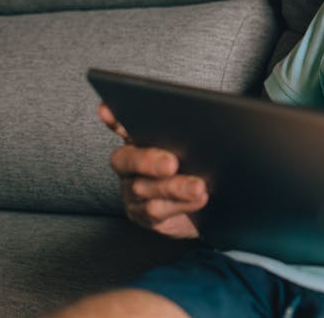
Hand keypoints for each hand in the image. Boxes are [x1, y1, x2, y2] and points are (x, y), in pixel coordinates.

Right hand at [99, 103, 206, 238]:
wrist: (216, 203)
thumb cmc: (204, 165)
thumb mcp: (201, 144)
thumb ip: (193, 132)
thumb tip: (202, 118)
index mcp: (141, 140)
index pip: (123, 125)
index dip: (113, 118)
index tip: (108, 108)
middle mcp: (131, 165)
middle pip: (127, 160)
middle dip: (149, 161)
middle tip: (172, 164)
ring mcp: (133, 191)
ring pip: (144, 189)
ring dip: (174, 187)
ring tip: (198, 187)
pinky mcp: (143, 215)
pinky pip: (154, 211)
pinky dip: (179, 204)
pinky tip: (199, 199)